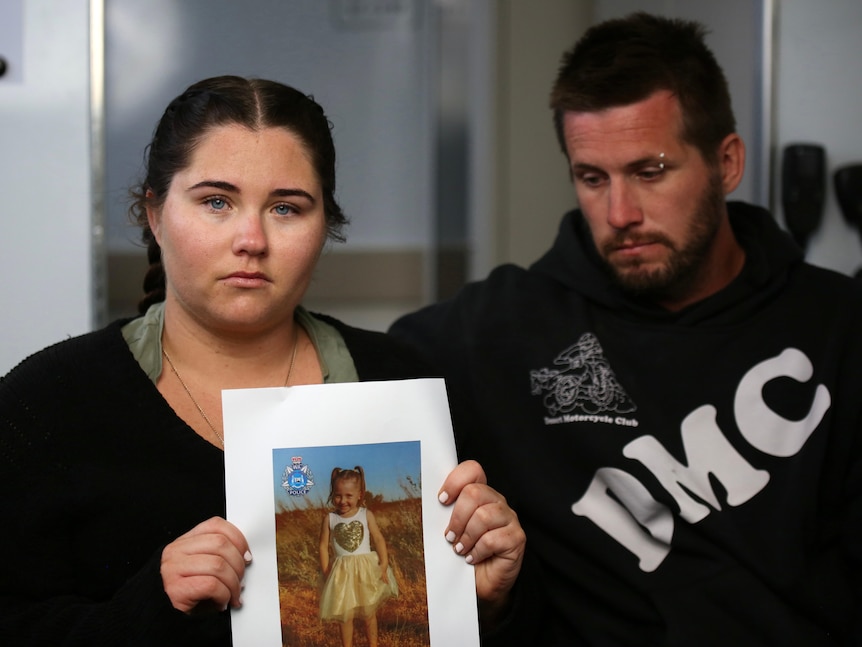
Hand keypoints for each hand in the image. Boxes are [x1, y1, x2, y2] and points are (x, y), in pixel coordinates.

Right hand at [160, 517, 251, 613]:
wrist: (160, 614)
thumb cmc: (186, 592)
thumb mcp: (201, 567)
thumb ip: (217, 555)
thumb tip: (245, 557)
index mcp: (185, 541)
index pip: (216, 525)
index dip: (237, 539)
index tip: (246, 555)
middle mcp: (176, 551)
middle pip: (221, 544)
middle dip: (238, 564)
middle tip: (241, 580)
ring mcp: (173, 569)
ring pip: (218, 565)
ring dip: (233, 583)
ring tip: (233, 594)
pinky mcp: (175, 589)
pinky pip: (211, 585)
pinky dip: (224, 595)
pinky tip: (222, 602)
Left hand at [438, 460, 524, 614]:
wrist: (480, 585)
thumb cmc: (463, 554)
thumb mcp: (449, 530)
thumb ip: (443, 514)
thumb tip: (425, 503)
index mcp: (480, 494)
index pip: (473, 470)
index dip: (455, 481)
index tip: (441, 500)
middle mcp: (497, 502)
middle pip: (474, 493)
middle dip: (457, 517)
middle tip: (449, 536)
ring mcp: (509, 519)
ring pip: (483, 516)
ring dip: (466, 536)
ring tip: (460, 549)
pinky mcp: (517, 538)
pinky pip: (493, 539)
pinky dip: (478, 551)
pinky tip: (473, 558)